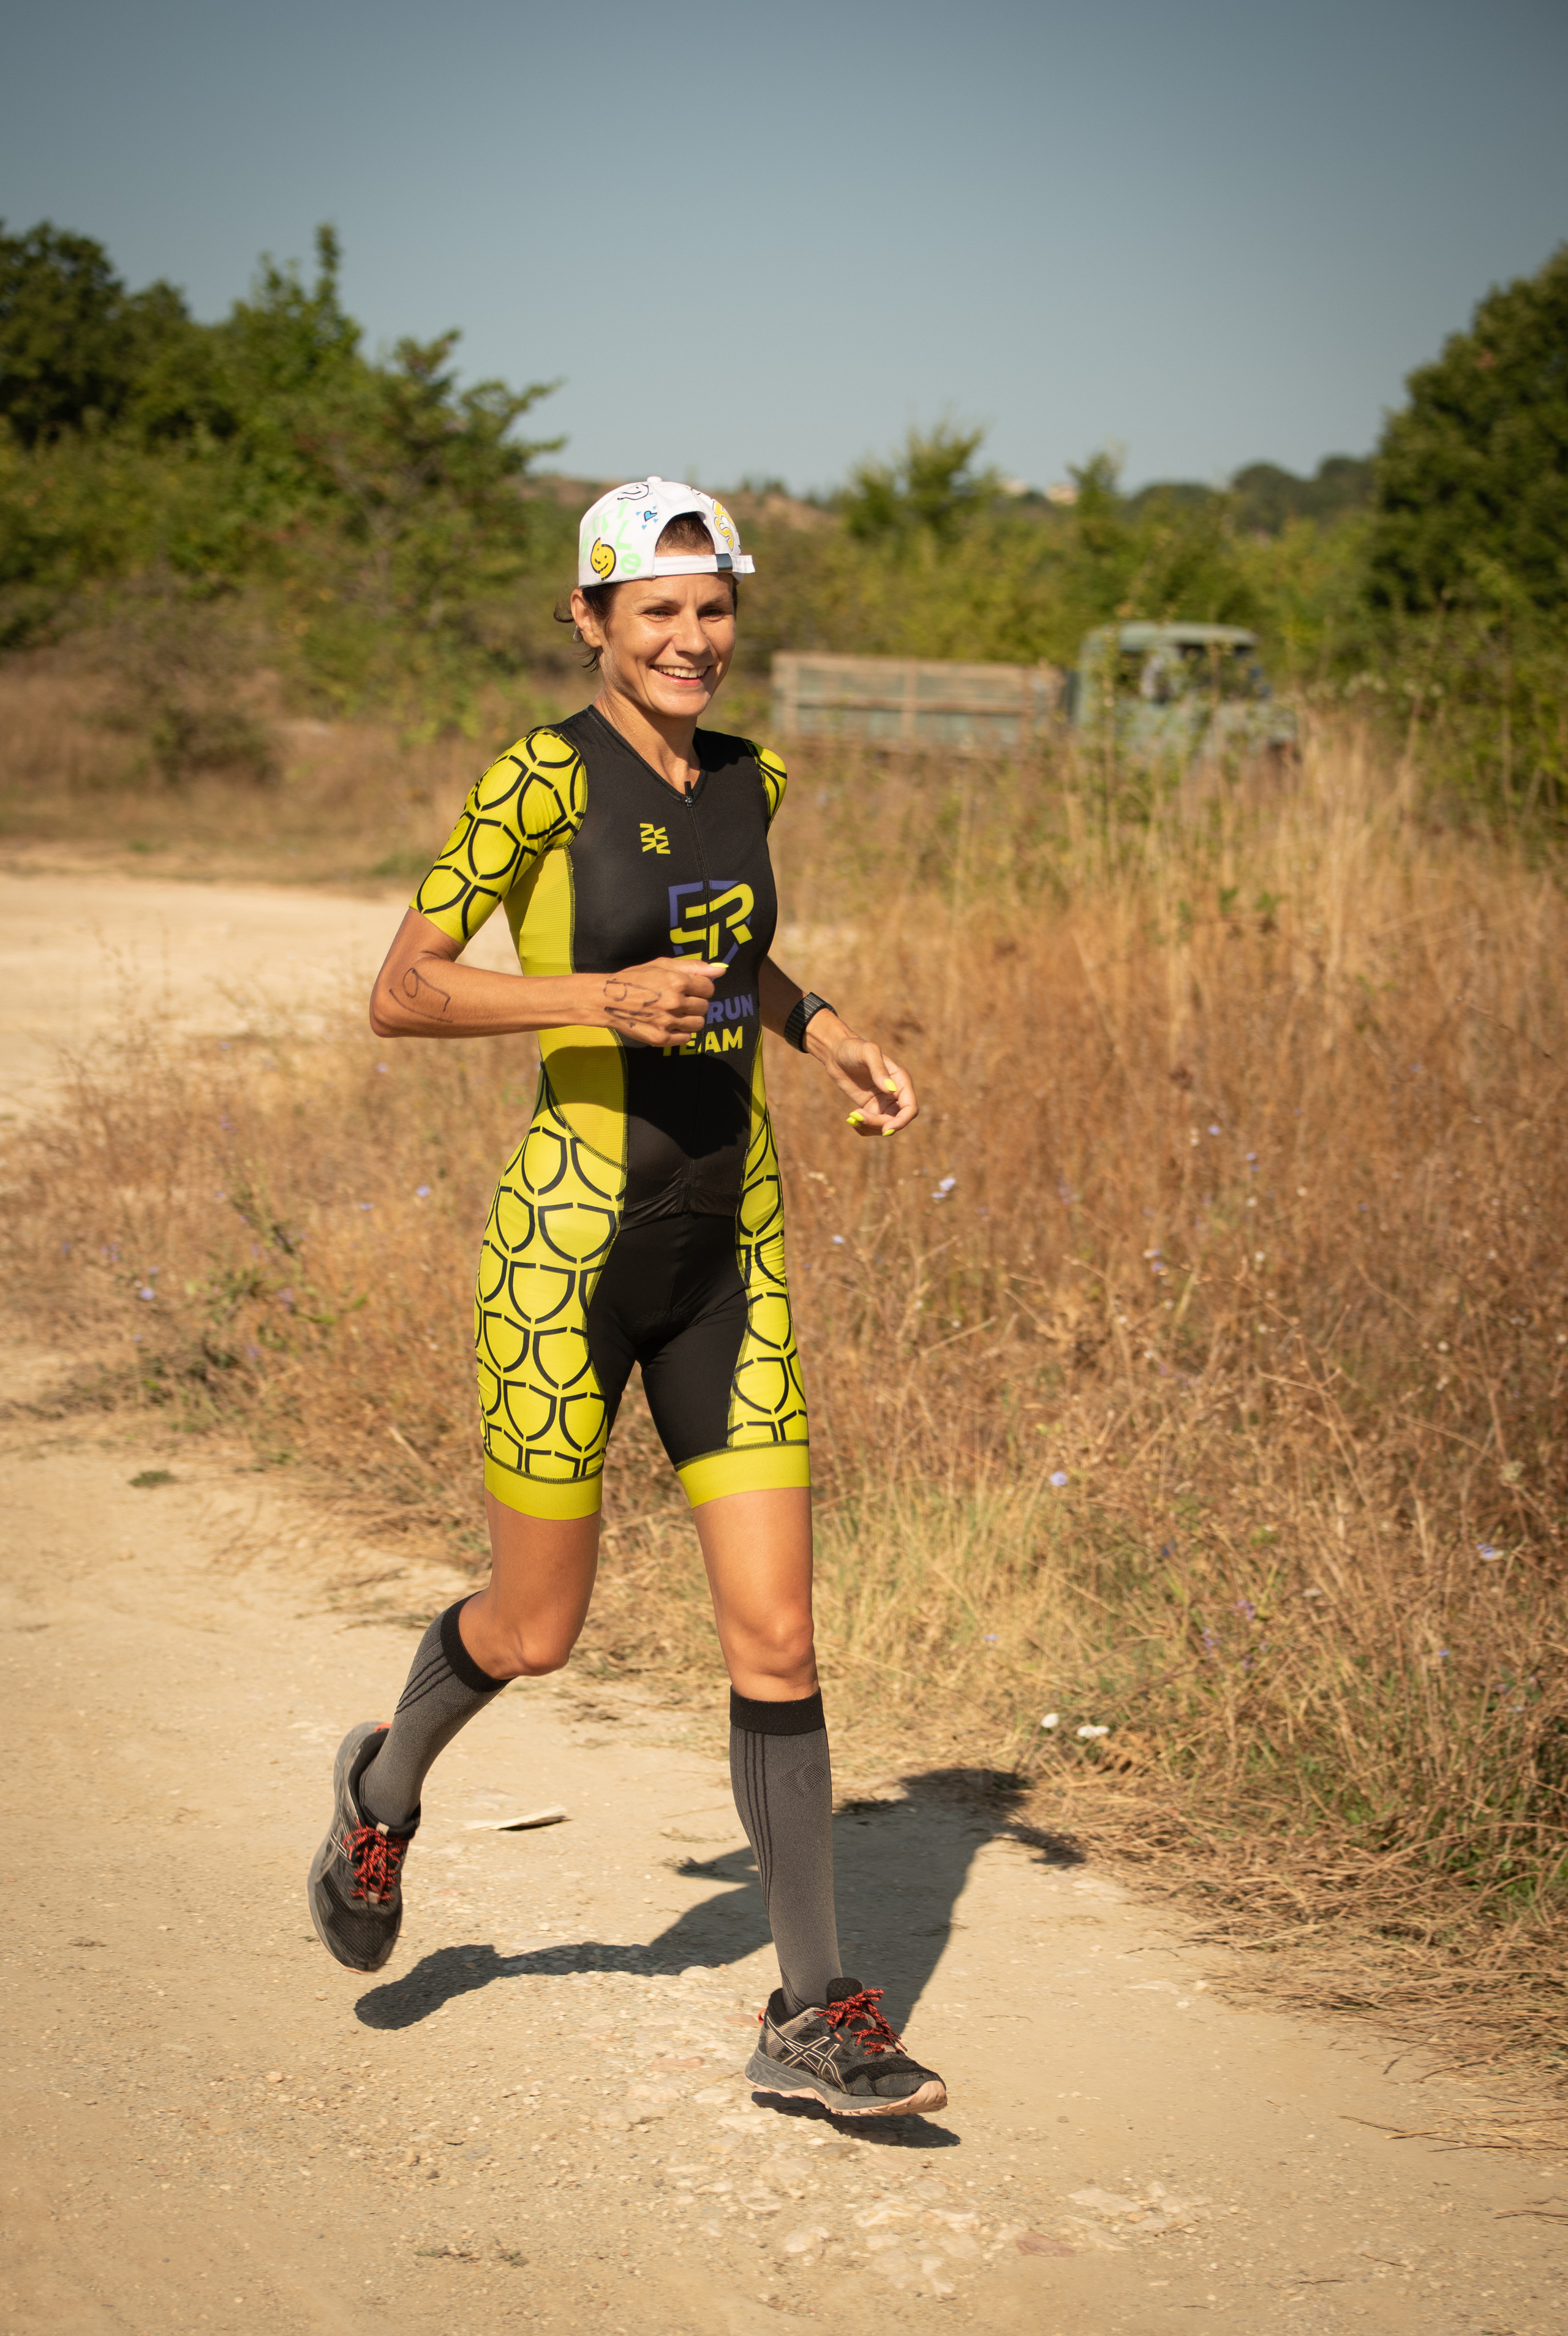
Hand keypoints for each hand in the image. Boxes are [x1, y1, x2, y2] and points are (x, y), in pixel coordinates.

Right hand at [598, 957, 724, 1044]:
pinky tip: (669, 1024)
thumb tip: (720, 971)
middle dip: (695, 1003)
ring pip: (698, 1024)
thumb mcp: (662, 964)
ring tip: (674, 1013)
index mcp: (677, 981)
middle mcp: (674, 1002)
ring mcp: (667, 1022)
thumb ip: (693, 967)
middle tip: (679, 1001)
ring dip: (690, 1018)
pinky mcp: (660, 1039)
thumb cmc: (635, 978)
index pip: (709, 988)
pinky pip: (686, 1039)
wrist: (606, 999)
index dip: (701, 988)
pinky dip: (681, 1033)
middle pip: (704, 1007)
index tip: (689, 989)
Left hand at [807, 1016, 917, 1136]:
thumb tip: (890, 1089)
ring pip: (885, 1126)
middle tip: (858, 1117)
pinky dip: (864, 1128)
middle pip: (897, 1120)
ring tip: (853, 1116)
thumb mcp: (867, 1053)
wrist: (836, 1053)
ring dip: (870, 1128)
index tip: (885, 1129)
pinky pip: (873, 1126)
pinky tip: (852, 1119)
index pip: (910, 1108)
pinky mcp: (871, 1108)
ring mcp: (883, 1102)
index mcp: (901, 1080)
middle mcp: (896, 1093)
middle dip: (880, 1125)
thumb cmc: (853, 1048)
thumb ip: (879, 1069)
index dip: (902, 1121)